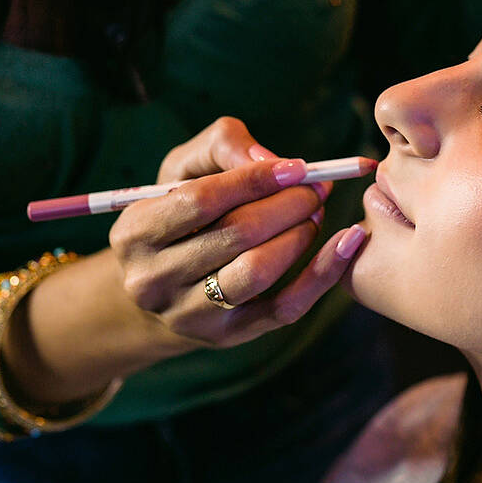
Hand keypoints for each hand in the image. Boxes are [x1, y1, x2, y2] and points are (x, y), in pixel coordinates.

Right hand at [107, 116, 365, 350]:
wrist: (158, 287)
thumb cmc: (178, 213)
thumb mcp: (183, 169)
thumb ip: (222, 145)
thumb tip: (270, 159)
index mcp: (134, 233)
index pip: (199, 201)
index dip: (253, 180)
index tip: (297, 167)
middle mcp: (153, 280)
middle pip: (234, 236)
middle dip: (286, 205)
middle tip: (317, 187)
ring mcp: (189, 315)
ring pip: (257, 273)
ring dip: (298, 236)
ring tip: (315, 213)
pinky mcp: (227, 337)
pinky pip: (283, 308)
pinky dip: (322, 275)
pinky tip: (347, 243)